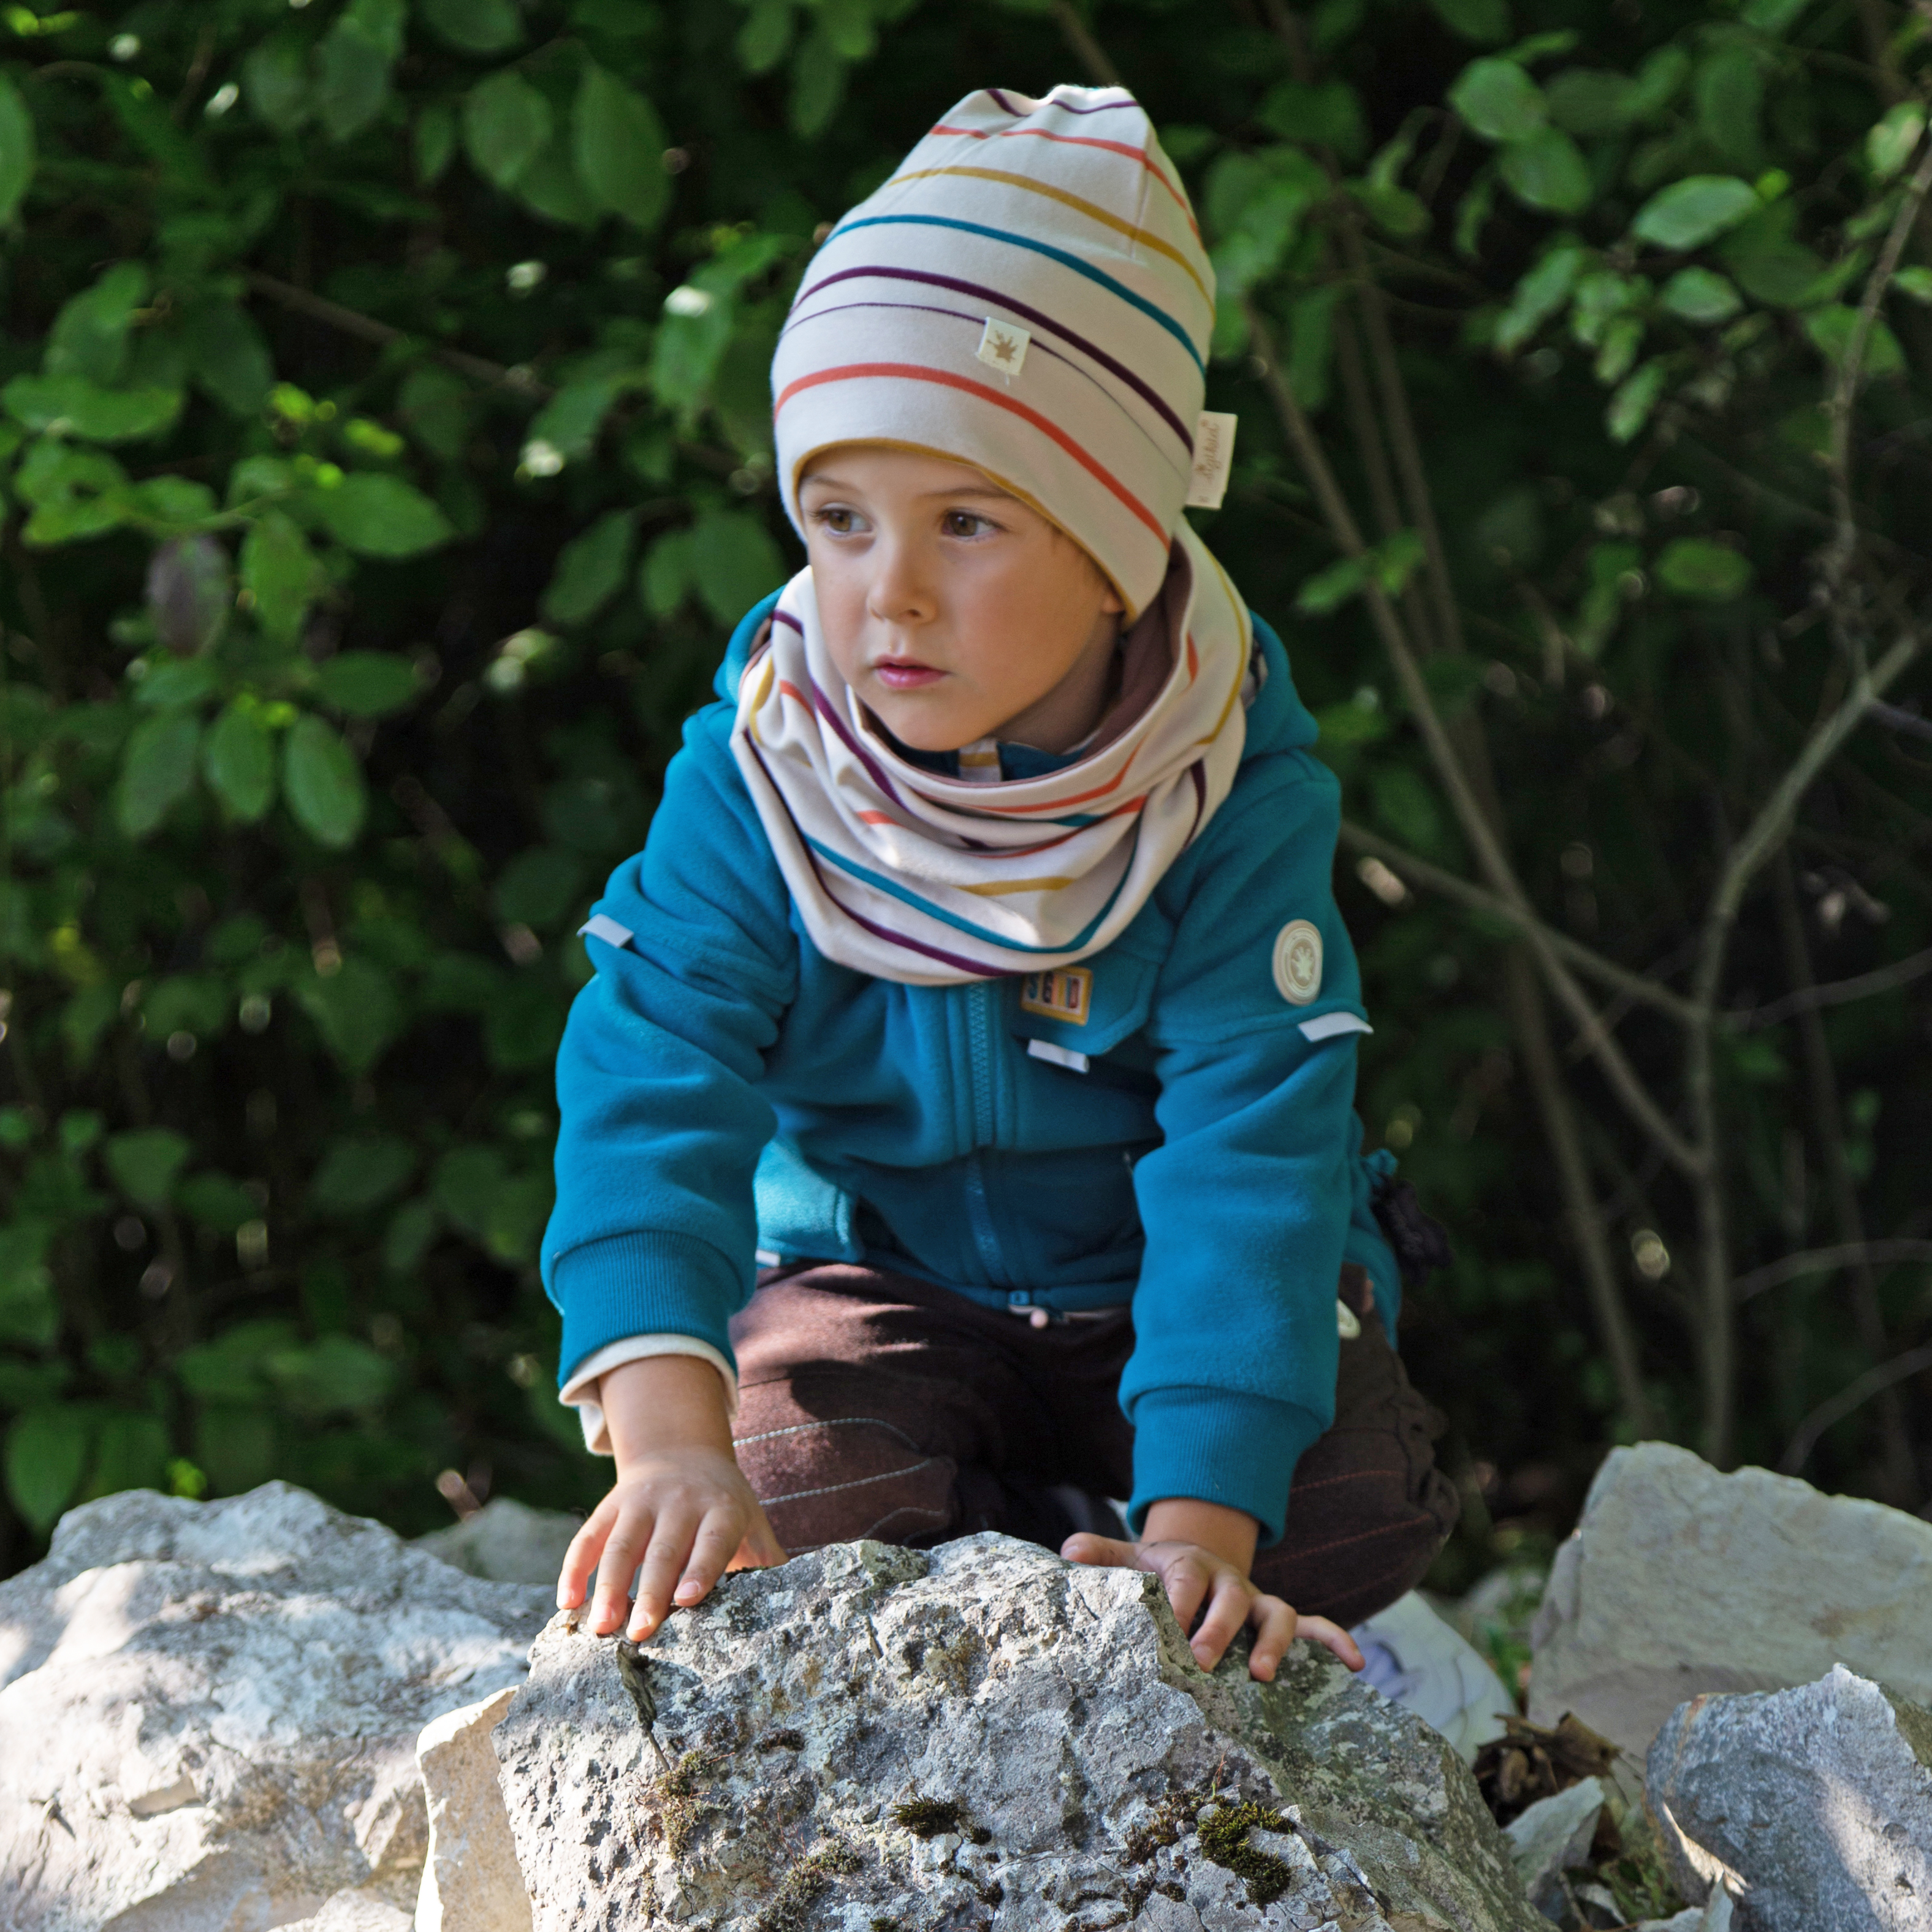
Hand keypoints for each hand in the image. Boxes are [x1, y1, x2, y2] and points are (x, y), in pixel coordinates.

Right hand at [554, 1353, 784, 1639]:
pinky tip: (566, 1602)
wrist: (681, 1452)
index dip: (701, 1567)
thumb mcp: (751, 1522)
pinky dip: (574, 1568)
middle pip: (663, 1548)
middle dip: (649, 1591)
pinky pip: (587, 1537)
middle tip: (640, 1633)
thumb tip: (800, 1605)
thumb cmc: (724, 1506)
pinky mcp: (610, 1505)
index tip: (688, 1599)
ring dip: (607, 1586)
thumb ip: (767, 1561)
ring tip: (599, 1628)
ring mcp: (641, 1501)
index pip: (712, 1539)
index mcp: (720, 1509)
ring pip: (620, 1544)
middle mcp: (680, 1501)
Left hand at [1061, 1492, 1363, 1681]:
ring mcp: (1257, 1602)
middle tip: (1200, 1662)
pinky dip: (1335, 1642)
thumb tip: (1068, 1552)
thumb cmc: (1157, 1575)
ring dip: (1274, 1643)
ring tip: (1264, 1675)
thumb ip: (1103, 1558)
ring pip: (1275, 1614)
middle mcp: (1228, 1582)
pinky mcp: (1280, 1621)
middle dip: (1218, 1630)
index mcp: (1188, 1565)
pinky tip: (1355, 1664)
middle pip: (1229, 1599)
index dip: (1178, 1603)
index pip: (1184, 1578)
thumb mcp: (1131, 1562)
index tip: (1168, 1629)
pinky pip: (1315, 1628)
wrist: (1193, 1563)